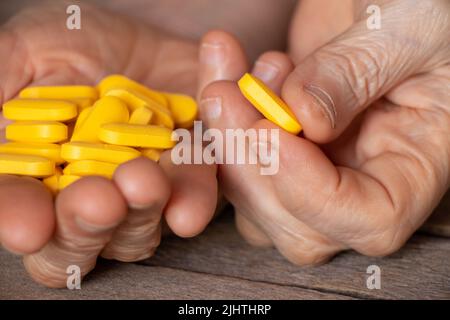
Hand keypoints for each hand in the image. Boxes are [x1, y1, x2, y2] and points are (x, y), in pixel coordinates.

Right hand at [0, 2, 216, 286]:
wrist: (147, 35)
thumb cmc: (77, 46)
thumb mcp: (27, 53)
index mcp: (39, 177)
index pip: (24, 210)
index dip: (20, 221)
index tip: (26, 227)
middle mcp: (90, 197)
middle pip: (81, 236)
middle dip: (85, 224)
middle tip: (96, 201)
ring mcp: (141, 196)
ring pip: (140, 230)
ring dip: (141, 213)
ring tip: (143, 181)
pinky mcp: (188, 181)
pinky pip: (195, 198)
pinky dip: (193, 199)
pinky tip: (188, 197)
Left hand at [198, 0, 449, 264]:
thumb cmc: (426, 4)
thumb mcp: (409, 25)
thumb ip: (358, 72)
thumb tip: (304, 117)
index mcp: (416, 162)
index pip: (371, 221)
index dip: (312, 194)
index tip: (271, 134)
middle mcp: (364, 177)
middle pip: (298, 224)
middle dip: (250, 166)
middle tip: (224, 96)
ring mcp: (317, 163)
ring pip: (256, 197)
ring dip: (224, 140)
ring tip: (227, 74)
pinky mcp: (280, 142)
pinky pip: (235, 156)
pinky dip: (217, 118)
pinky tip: (224, 67)